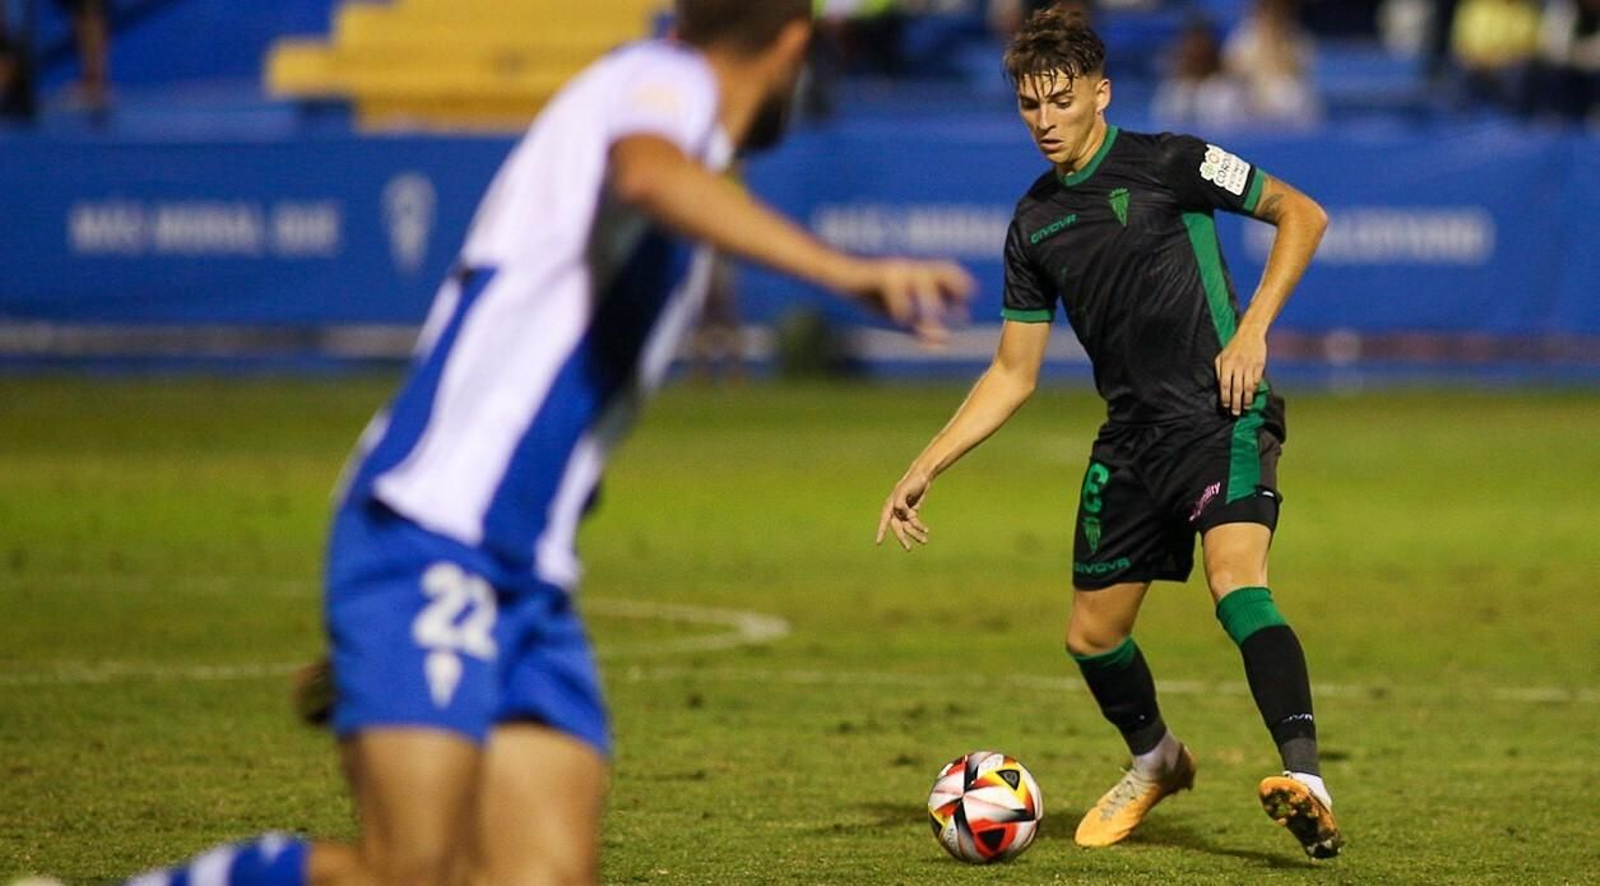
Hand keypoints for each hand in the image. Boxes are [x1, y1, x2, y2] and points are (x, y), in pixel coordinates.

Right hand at [847, 258, 973, 346]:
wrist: (840, 275)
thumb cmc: (871, 292)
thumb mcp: (898, 312)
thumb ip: (919, 325)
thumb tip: (943, 341)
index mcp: (919, 275)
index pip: (950, 275)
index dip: (962, 291)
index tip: (963, 313)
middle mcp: (912, 268)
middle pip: (942, 270)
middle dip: (955, 287)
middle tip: (959, 312)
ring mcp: (896, 268)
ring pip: (921, 277)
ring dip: (931, 299)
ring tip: (936, 319)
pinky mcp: (879, 273)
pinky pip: (894, 286)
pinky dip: (901, 304)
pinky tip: (902, 320)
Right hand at [876, 468, 932, 550]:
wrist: (923, 476)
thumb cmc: (912, 481)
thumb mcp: (905, 489)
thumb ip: (900, 499)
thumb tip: (899, 510)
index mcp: (891, 504)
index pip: (884, 520)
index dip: (881, 531)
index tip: (879, 542)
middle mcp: (896, 510)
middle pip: (897, 528)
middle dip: (903, 538)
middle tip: (909, 548)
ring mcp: (904, 512)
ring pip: (908, 527)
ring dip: (915, 534)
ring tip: (924, 541)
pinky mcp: (912, 512)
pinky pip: (914, 524)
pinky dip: (920, 528)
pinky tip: (926, 531)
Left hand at [1215, 328, 1266, 415]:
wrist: (1250, 334)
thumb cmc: (1232, 347)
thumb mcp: (1221, 357)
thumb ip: (1219, 371)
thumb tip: (1220, 387)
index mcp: (1226, 364)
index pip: (1225, 385)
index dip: (1225, 398)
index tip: (1225, 407)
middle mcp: (1237, 366)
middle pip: (1236, 389)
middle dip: (1235, 403)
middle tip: (1235, 413)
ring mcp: (1249, 365)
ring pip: (1248, 387)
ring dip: (1247, 400)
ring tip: (1246, 408)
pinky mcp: (1259, 365)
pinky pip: (1257, 380)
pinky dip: (1255, 390)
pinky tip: (1252, 395)